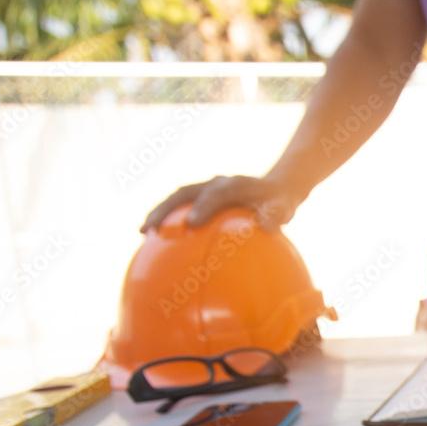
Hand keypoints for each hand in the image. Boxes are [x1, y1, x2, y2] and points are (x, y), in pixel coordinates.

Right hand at [140, 175, 299, 232]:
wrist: (274, 189)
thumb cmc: (279, 203)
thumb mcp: (284, 207)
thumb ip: (276, 214)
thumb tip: (269, 226)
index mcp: (234, 185)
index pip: (215, 193)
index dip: (203, 206)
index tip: (192, 224)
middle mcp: (215, 183)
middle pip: (185, 193)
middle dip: (167, 208)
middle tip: (152, 228)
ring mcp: (204, 189)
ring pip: (176, 198)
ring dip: (158, 212)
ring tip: (142, 232)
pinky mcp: (199, 198)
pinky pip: (179, 208)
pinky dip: (165, 220)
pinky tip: (153, 242)